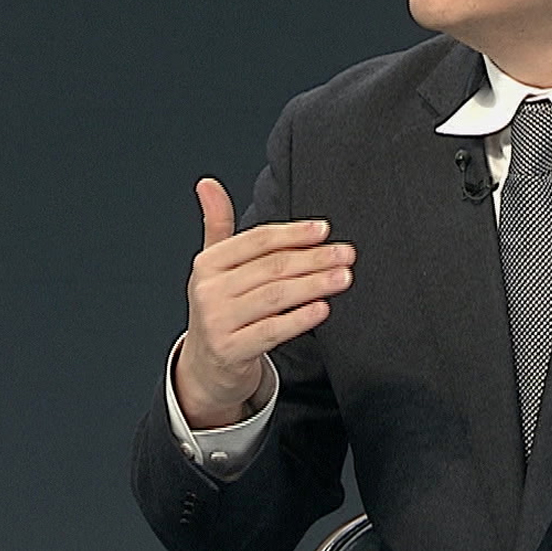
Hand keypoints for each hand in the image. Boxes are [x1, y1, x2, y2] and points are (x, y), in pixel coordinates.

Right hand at [173, 177, 354, 428]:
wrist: (206, 367)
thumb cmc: (220, 309)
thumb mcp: (213, 266)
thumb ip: (217, 224)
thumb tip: (208, 183)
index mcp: (208, 264)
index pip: (257, 241)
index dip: (293, 233)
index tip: (324, 230)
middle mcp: (209, 291)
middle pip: (271, 267)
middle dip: (314, 258)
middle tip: (345, 253)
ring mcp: (218, 322)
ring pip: (275, 297)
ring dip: (314, 284)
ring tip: (343, 276)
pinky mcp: (231, 351)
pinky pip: (272, 331)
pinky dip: (300, 319)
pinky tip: (323, 308)